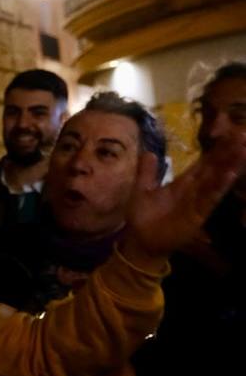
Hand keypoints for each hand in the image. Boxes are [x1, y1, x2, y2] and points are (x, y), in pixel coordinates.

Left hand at [122, 130, 245, 267]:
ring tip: (242, 150)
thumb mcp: (142, 190)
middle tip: (242, 135)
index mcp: (183, 183)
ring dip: (229, 166)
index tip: (228, 134)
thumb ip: (147, 172)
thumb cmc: (143, 216)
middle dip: (227, 153)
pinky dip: (219, 186)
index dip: (215, 150)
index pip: (202, 164)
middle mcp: (194, 190)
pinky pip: (210, 198)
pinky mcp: (198, 214)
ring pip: (216, 180)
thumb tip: (149, 152)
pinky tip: (230, 174)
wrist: (141, 241)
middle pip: (213, 169)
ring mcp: (198, 201)